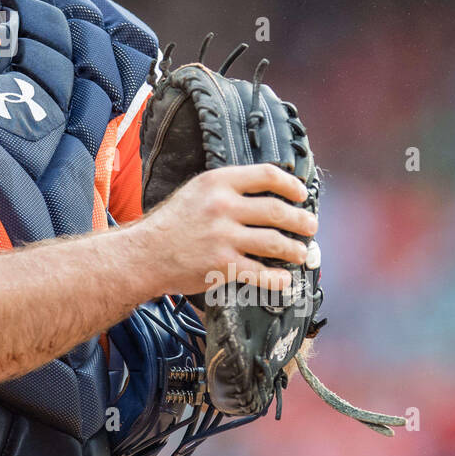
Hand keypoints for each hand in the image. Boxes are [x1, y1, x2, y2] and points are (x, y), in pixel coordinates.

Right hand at [140, 163, 315, 296]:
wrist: (144, 253)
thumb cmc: (172, 224)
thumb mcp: (196, 192)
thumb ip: (228, 190)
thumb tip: (268, 195)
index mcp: (217, 182)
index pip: (267, 175)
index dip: (291, 185)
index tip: (301, 194)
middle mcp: (222, 206)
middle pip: (277, 210)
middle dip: (302, 221)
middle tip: (309, 227)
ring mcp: (223, 236)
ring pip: (275, 242)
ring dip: (295, 250)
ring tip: (301, 253)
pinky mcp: (222, 264)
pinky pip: (261, 272)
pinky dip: (278, 279)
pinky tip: (284, 280)